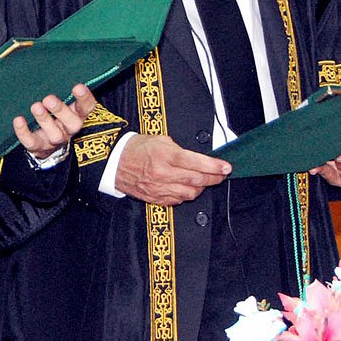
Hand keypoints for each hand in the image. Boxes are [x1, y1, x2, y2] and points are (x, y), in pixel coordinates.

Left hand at [13, 84, 96, 159]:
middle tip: (49, 98)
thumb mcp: (61, 101)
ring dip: (45, 120)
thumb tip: (49, 62)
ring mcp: (54, 140)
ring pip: (55, 135)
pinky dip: (24, 132)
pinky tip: (18, 120)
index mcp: (77, 115)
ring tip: (36, 106)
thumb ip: (59, 87)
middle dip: (61, 110)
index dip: (84, 99)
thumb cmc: (53, 114)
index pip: (87, 108)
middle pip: (73, 123)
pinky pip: (32, 142)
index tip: (77, 86)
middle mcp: (68, 129)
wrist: (45, 144)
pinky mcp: (39, 148)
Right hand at [115, 135, 230, 205]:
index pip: (197, 163)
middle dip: (214, 178)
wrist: (114, 163)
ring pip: (191, 193)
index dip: (215, 167)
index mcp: (166, 155)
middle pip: (198, 180)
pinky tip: (187, 187)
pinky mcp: (156, 198)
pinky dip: (186, 194)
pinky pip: (178, 200)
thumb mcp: (160, 140)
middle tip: (220, 175)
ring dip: (201, 187)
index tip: (226, 167)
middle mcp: (164, 173)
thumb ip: (180, 149)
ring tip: (203, 181)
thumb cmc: (136, 149)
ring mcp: (160, 188)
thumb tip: (197, 158)